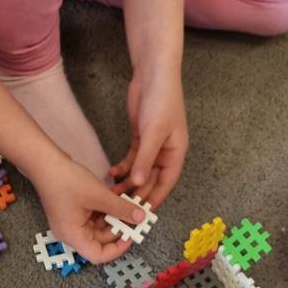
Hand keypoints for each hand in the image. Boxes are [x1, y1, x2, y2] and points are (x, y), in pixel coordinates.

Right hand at [33, 156, 147, 264]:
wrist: (45, 163)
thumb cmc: (66, 180)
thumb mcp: (98, 195)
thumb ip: (121, 208)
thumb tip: (141, 218)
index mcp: (73, 236)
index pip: (97, 256)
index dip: (116, 250)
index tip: (131, 236)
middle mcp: (71, 234)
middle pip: (99, 241)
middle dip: (118, 230)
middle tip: (135, 217)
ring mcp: (72, 223)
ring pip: (99, 229)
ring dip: (114, 219)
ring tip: (128, 207)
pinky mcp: (74, 213)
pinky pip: (94, 218)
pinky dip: (106, 212)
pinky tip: (117, 201)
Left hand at [109, 72, 187, 208]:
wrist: (154, 74)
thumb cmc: (162, 101)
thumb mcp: (153, 132)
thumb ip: (145, 159)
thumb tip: (139, 183)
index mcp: (176, 154)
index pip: (165, 184)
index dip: (154, 199)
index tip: (141, 213)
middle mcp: (165, 154)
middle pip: (151, 181)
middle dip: (137, 194)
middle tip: (122, 208)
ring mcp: (152, 147)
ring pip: (140, 173)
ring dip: (127, 184)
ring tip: (112, 195)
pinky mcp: (140, 139)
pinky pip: (132, 161)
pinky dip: (123, 169)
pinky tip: (112, 175)